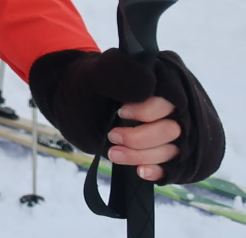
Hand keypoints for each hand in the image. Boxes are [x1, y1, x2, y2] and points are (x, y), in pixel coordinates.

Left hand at [30, 48, 224, 184]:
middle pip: (173, 129)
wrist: (72, 104)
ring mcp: (167, 130)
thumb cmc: (86, 85)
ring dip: (142, 155)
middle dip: (141, 137)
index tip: (121, 112)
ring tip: (113, 153)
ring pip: (172, 150)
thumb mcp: (95, 75)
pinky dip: (157, 171)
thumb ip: (121, 74)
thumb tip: (150, 85)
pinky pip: (172, 167)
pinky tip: (140, 171)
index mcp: (161, 81)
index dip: (149, 111)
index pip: (171, 101)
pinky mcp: (161, 151)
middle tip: (112, 136)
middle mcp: (170, 107)